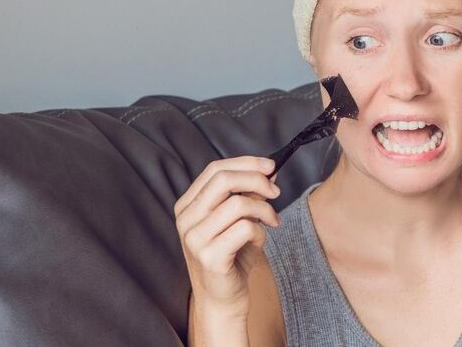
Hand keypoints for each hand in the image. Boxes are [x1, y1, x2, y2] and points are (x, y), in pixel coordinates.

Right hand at [174, 156, 280, 317]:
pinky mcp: (210, 257)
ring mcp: (194, 239)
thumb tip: (269, 171)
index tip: (271, 166)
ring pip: (238, 204)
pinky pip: (245, 229)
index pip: (215, 169)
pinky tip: (260, 240)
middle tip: (276, 192)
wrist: (223, 299)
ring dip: (264, 209)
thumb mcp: (238, 220)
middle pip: (223, 180)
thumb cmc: (231, 257)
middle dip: (257, 180)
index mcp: (187, 205)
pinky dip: (261, 231)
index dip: (246, 163)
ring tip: (272, 221)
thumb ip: (248, 195)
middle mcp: (185, 219)